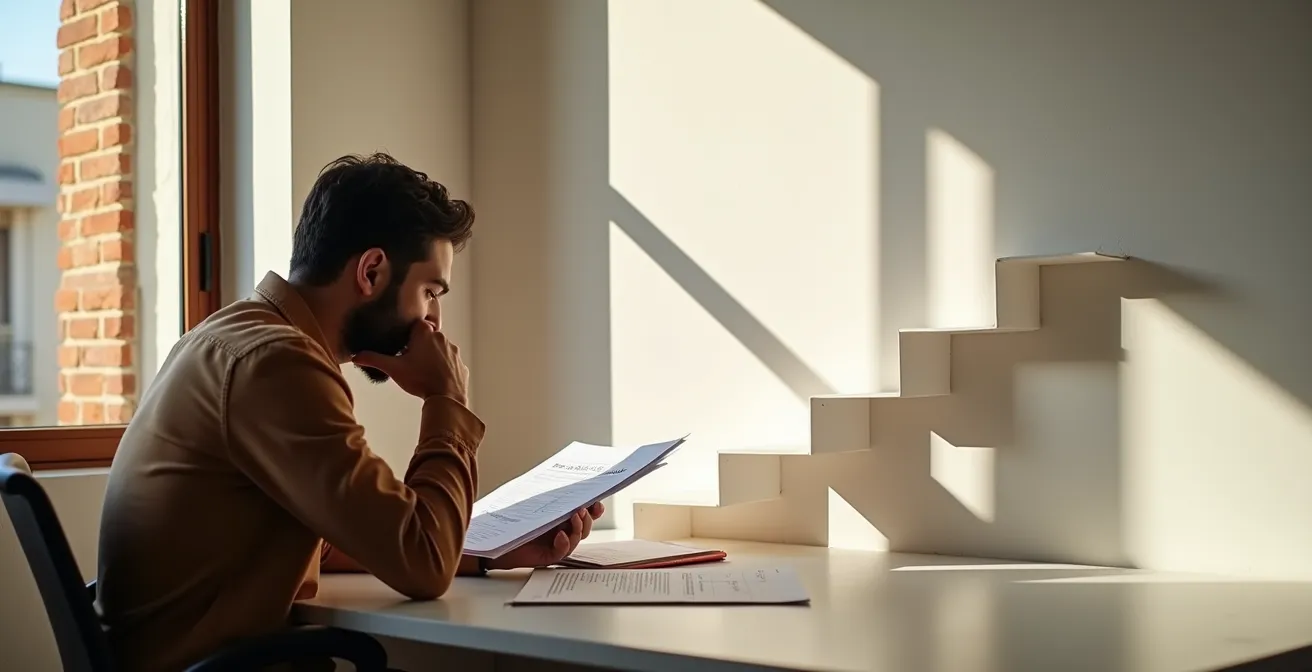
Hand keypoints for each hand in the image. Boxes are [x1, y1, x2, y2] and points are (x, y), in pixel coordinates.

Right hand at [352, 321, 468, 403]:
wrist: (446, 397)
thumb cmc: (420, 379)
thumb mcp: (394, 368)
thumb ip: (374, 359)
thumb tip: (356, 356)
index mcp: (425, 332)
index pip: (415, 325)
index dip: (408, 336)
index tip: (403, 347)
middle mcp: (442, 337)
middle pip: (427, 337)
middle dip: (419, 346)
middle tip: (410, 361)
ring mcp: (454, 351)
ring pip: (440, 349)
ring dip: (432, 356)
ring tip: (422, 371)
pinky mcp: (461, 364)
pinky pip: (450, 363)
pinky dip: (443, 368)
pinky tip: (435, 378)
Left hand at [485, 501, 604, 570]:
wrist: (494, 538)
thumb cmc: (512, 519)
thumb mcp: (532, 502)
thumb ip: (548, 494)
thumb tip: (561, 476)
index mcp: (560, 515)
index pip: (583, 512)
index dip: (594, 508)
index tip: (597, 501)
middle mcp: (561, 529)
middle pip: (585, 526)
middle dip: (588, 518)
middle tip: (583, 509)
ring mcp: (556, 543)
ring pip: (577, 538)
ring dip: (579, 528)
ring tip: (574, 518)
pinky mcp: (548, 555)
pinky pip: (562, 551)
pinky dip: (564, 543)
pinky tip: (560, 535)